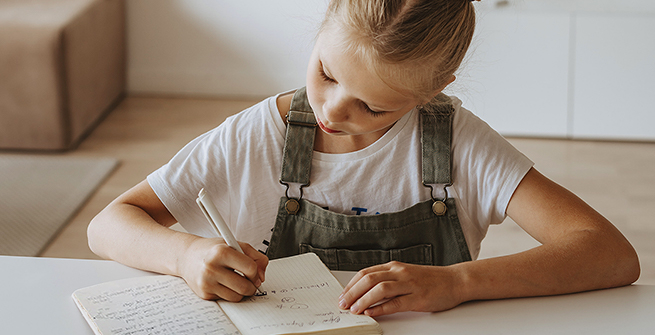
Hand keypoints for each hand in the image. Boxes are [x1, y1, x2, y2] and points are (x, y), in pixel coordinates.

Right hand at [179, 237, 267, 301]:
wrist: (187, 257)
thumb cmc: (213, 250)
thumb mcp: (235, 244)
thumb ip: (255, 256)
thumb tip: (262, 276)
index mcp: (221, 252)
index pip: (250, 268)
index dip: (256, 272)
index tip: (255, 272)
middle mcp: (212, 268)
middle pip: (245, 287)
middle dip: (252, 286)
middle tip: (250, 281)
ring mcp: (206, 282)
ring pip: (237, 297)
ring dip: (241, 291)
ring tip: (237, 281)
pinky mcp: (204, 294)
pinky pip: (226, 299)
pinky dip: (229, 293)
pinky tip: (224, 283)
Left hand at [338, 261, 464, 316]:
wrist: (455, 280)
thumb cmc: (430, 280)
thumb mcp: (405, 275)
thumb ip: (388, 280)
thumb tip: (366, 292)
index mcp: (394, 267)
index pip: (366, 273)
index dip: (351, 284)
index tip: (342, 295)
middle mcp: (399, 273)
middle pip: (369, 279)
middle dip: (352, 292)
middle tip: (342, 303)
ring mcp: (409, 285)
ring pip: (380, 289)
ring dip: (364, 299)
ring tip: (354, 309)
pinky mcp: (417, 298)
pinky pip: (396, 303)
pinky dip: (381, 308)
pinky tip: (371, 313)